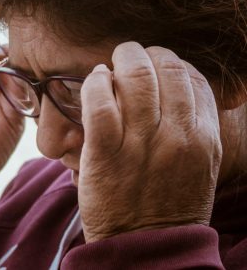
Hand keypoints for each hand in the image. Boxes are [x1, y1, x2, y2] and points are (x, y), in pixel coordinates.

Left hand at [79, 41, 221, 242]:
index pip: (193, 77)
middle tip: (132, 56)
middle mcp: (177, 135)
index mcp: (204, 137)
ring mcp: (141, 143)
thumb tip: (177, 88)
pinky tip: (96, 80)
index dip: (171, 62)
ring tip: (114, 64)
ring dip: (122, 60)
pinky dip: (96, 82)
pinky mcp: (105, 152)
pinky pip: (100, 101)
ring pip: (135, 77)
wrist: (146, 247)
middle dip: (146, 53)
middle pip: (166, 68)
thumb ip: (194, 125)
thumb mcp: (199, 164)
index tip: (156, 64)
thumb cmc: (170, 202)